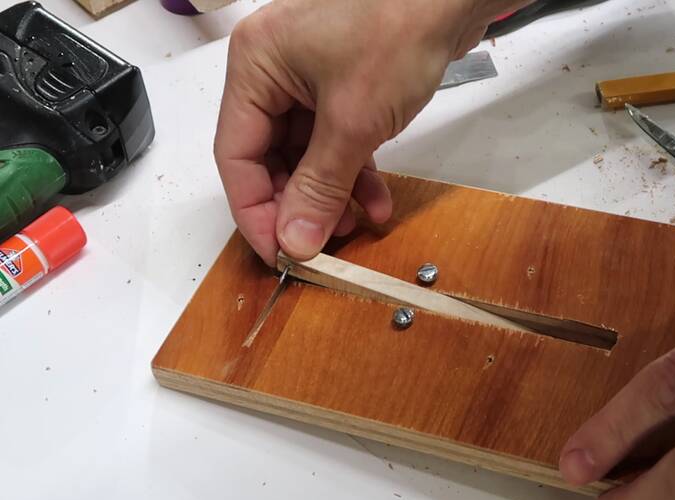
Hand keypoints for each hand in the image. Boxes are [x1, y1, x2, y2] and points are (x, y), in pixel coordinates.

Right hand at [214, 0, 528, 264]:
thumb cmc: (397, 30)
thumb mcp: (352, 122)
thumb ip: (319, 187)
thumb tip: (294, 240)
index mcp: (254, 68)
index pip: (236, 155)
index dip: (255, 212)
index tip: (279, 253)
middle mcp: (274, 72)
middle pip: (270, 158)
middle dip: (297, 206)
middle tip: (320, 245)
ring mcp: (311, 78)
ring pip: (307, 156)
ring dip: (330, 196)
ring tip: (353, 229)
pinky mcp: (346, 86)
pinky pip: (337, 141)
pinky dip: (355, 173)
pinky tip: (377, 202)